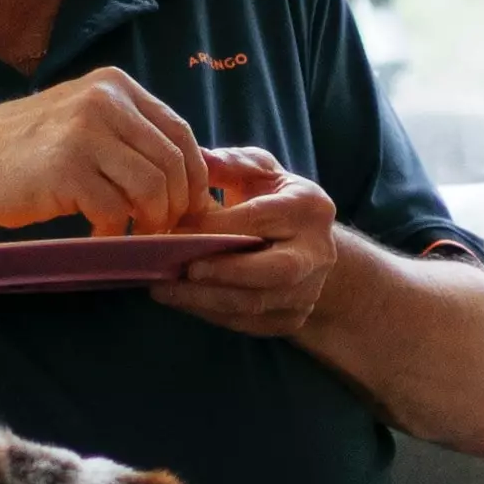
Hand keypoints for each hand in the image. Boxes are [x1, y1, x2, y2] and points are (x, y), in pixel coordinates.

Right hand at [0, 70, 212, 242]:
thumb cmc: (29, 151)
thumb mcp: (86, 123)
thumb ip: (131, 137)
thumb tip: (189, 177)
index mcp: (117, 85)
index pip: (181, 132)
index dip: (195, 177)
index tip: (189, 207)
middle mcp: (106, 100)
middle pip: (174, 162)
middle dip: (176, 205)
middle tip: (162, 230)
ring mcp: (86, 132)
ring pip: (153, 188)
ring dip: (150, 221)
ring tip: (133, 234)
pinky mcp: (68, 168)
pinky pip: (116, 210)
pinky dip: (114, 233)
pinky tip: (99, 237)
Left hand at [153, 147, 343, 340]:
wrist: (309, 247)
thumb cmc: (273, 201)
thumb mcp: (258, 172)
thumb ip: (230, 164)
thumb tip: (196, 159)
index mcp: (309, 207)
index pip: (258, 220)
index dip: (213, 228)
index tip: (172, 230)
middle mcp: (318, 252)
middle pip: (275, 271)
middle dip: (225, 272)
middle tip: (182, 270)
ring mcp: (309, 291)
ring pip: (257, 304)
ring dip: (207, 300)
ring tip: (165, 290)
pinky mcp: (293, 319)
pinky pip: (249, 323)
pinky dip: (211, 315)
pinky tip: (182, 301)